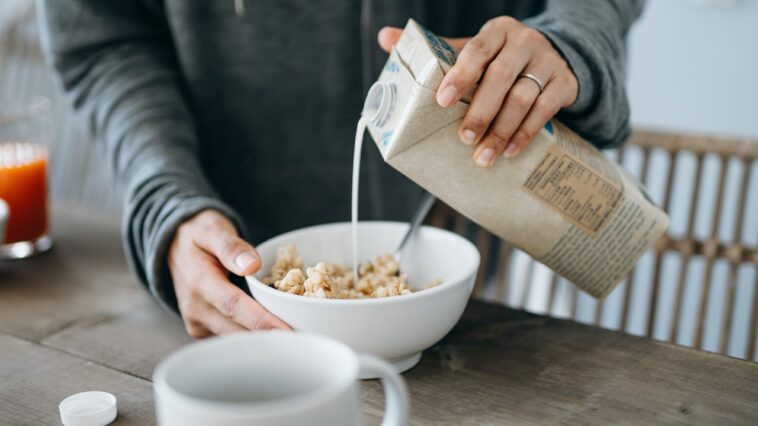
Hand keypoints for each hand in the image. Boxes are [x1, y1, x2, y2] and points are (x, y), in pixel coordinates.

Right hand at [167, 209, 290, 336]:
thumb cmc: (198, 235)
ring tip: (298, 339)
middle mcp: (195, 309)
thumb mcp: (212, 229)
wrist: (173, 246)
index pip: (233, 306)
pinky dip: (254, 336)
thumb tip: (252, 265)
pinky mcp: (202, 330)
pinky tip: (275, 332)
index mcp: (198, 282)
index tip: (288, 333)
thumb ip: (231, 246)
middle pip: (238, 330)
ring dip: (264, 339)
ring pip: (236, 339)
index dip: (262, 322)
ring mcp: (197, 323)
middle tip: (307, 340)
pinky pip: (232, 337)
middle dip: (271, 337)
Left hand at [378, 17, 577, 166]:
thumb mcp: (471, 48)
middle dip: (480, 112)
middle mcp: (524, 42)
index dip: (460, 75)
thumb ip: (435, 49)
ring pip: (523, 98)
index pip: (476, 50)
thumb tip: (385, 38)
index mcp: (497, 31)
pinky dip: (526, 134)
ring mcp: (547, 62)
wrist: (553, 55)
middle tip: (463, 138)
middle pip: (500, 78)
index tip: (442, 101)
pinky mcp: (565, 83)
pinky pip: (546, 111)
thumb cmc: (500, 57)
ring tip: (483, 156)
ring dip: (502, 131)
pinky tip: (510, 152)